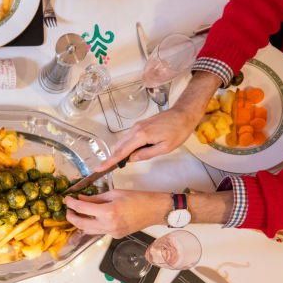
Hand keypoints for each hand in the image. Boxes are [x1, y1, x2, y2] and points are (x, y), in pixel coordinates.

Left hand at [65, 190, 169, 238]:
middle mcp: (108, 225)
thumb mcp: (114, 194)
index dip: (71, 204)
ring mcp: (111, 232)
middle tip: (68, 209)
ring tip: (77, 214)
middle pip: (81, 224)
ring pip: (88, 231)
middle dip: (71, 217)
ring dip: (80, 223)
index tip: (68, 199)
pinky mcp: (115, 236)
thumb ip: (95, 198)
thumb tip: (81, 199)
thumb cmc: (138, 198)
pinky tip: (91, 218)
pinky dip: (92, 225)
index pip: (82, 209)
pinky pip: (99, 232)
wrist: (155, 210)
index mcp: (108, 212)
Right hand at [102, 72, 221, 169]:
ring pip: (123, 141)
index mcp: (141, 136)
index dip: (110, 161)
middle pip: (119, 146)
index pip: (121, 151)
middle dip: (113, 157)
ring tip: (120, 162)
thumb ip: (146, 154)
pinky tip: (131, 152)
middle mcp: (135, 129)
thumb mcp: (164, 148)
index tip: (99, 168)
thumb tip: (132, 159)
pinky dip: (126, 145)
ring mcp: (137, 126)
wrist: (183, 114)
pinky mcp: (140, 125)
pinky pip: (129, 137)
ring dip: (120, 151)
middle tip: (108, 168)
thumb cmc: (177, 131)